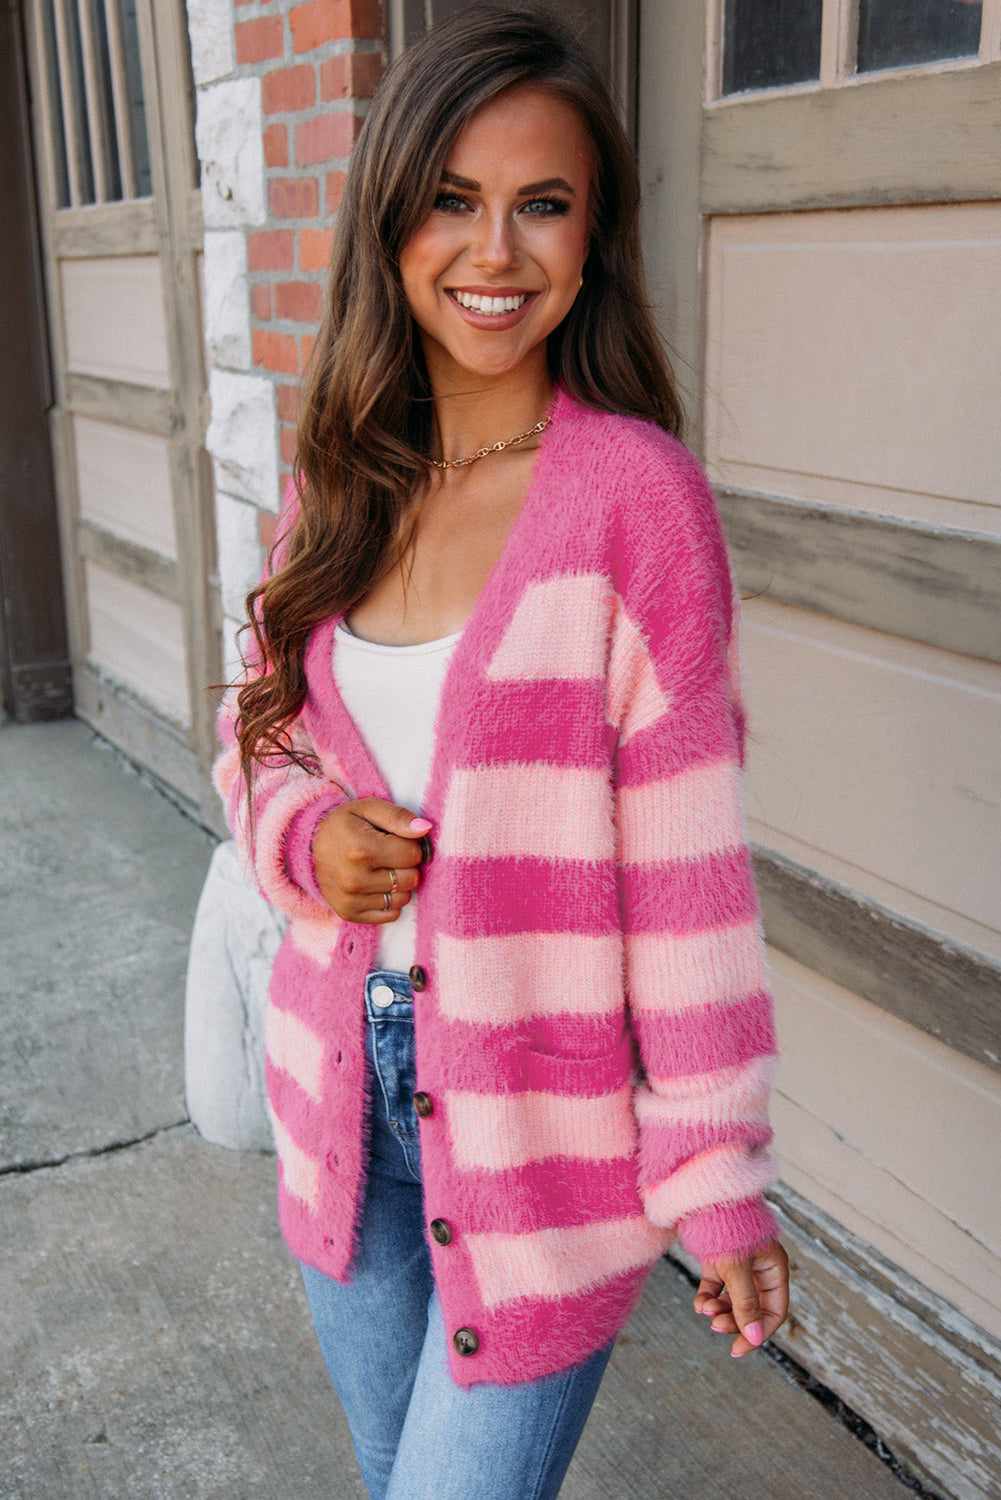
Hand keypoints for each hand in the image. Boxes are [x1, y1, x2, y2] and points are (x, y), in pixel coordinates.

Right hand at [312, 798, 429, 922]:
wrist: (311, 845)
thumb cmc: (346, 824)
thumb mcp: (369, 808)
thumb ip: (398, 817)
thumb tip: (425, 829)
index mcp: (360, 849)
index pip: (413, 855)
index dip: (410, 845)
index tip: (395, 840)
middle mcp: (354, 879)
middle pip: (411, 879)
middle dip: (406, 866)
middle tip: (388, 855)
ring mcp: (350, 899)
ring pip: (403, 899)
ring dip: (398, 885)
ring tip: (380, 870)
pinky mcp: (348, 913)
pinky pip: (390, 915)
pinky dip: (389, 901)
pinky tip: (376, 886)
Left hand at [693, 1238, 788, 1357]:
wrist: (702, 1193)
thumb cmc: (726, 1226)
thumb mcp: (737, 1268)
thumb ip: (746, 1303)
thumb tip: (755, 1338)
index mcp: (774, 1268)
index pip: (774, 1311)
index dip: (759, 1332)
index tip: (738, 1349)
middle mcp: (759, 1268)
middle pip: (752, 1308)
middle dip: (734, 1320)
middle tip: (715, 1326)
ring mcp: (738, 1264)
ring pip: (732, 1299)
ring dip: (719, 1309)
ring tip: (704, 1310)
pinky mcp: (718, 1259)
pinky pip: (715, 1286)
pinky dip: (708, 1296)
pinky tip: (699, 1304)